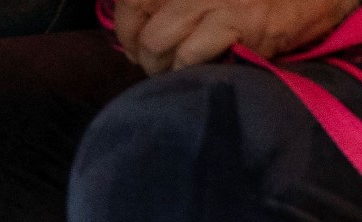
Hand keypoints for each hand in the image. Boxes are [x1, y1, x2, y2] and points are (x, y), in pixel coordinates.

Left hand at [114, 0, 358, 73]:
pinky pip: (191, 54)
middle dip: (139, 49)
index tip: (130, 42)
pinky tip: (197, 75)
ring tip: (171, 74)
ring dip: (159, 65)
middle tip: (152, 64)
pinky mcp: (238, 25)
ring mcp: (215, 2)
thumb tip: (145, 30)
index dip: (123, 22)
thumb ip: (185, 6)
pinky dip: (186, 71)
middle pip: (139, 18)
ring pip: (158, 39)